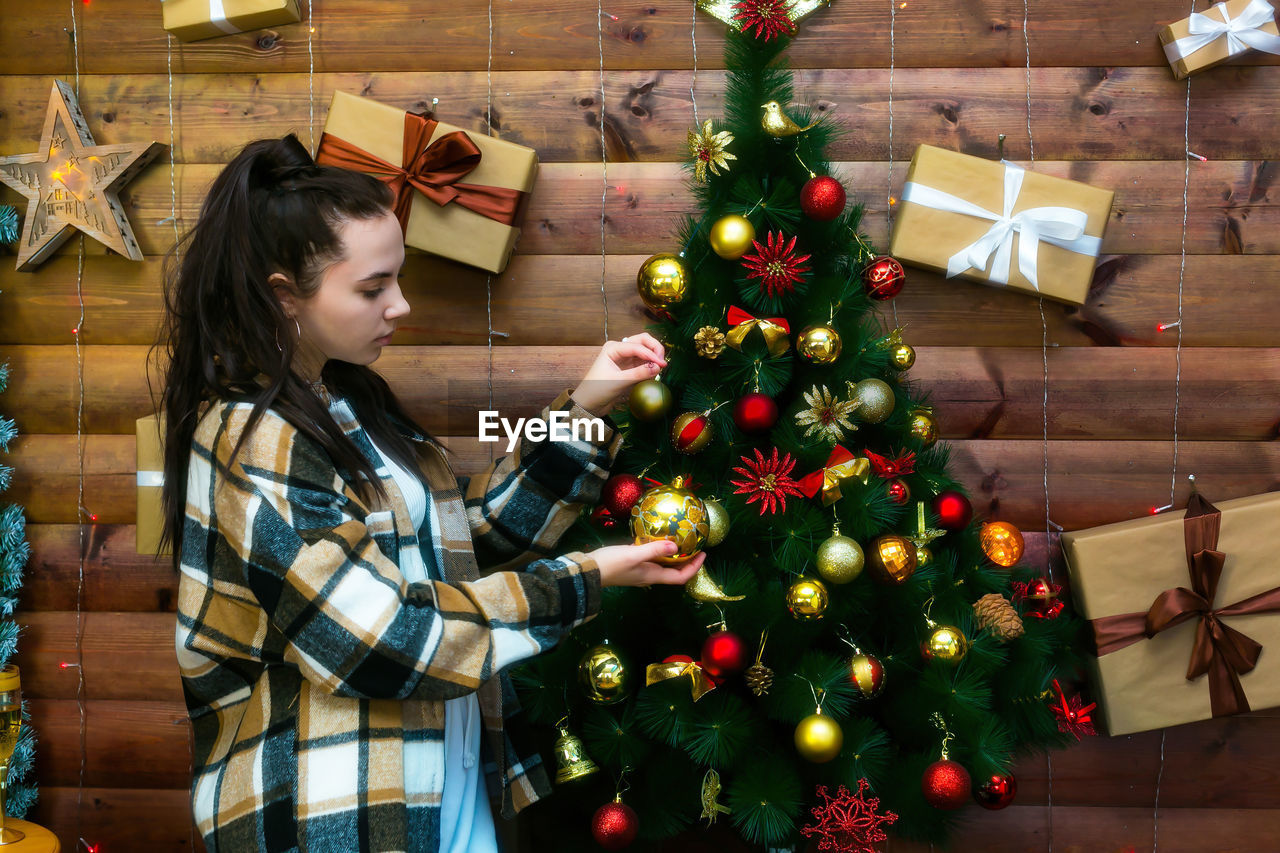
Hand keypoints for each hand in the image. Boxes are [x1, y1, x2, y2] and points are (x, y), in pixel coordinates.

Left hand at [569, 333, 666, 415]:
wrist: (588, 403)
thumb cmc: (597, 390)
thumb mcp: (618, 381)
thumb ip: (638, 373)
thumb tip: (658, 367)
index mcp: (613, 348)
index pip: (637, 346)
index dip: (651, 354)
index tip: (662, 364)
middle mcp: (620, 349)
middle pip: (642, 341)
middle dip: (654, 348)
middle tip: (662, 361)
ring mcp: (625, 358)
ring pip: (644, 350)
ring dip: (653, 356)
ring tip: (660, 367)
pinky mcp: (629, 368)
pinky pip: (643, 362)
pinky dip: (650, 364)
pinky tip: (655, 371)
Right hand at [587, 540, 705, 588]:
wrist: (587, 572)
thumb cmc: (611, 564)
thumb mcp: (633, 554)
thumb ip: (654, 549)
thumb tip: (675, 544)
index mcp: (653, 576)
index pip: (680, 577)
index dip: (694, 568)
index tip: (703, 554)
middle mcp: (649, 576)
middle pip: (674, 572)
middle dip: (687, 561)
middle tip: (695, 547)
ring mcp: (640, 572)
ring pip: (663, 566)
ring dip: (674, 557)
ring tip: (680, 542)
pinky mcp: (632, 565)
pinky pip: (651, 560)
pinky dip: (659, 552)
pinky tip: (656, 540)